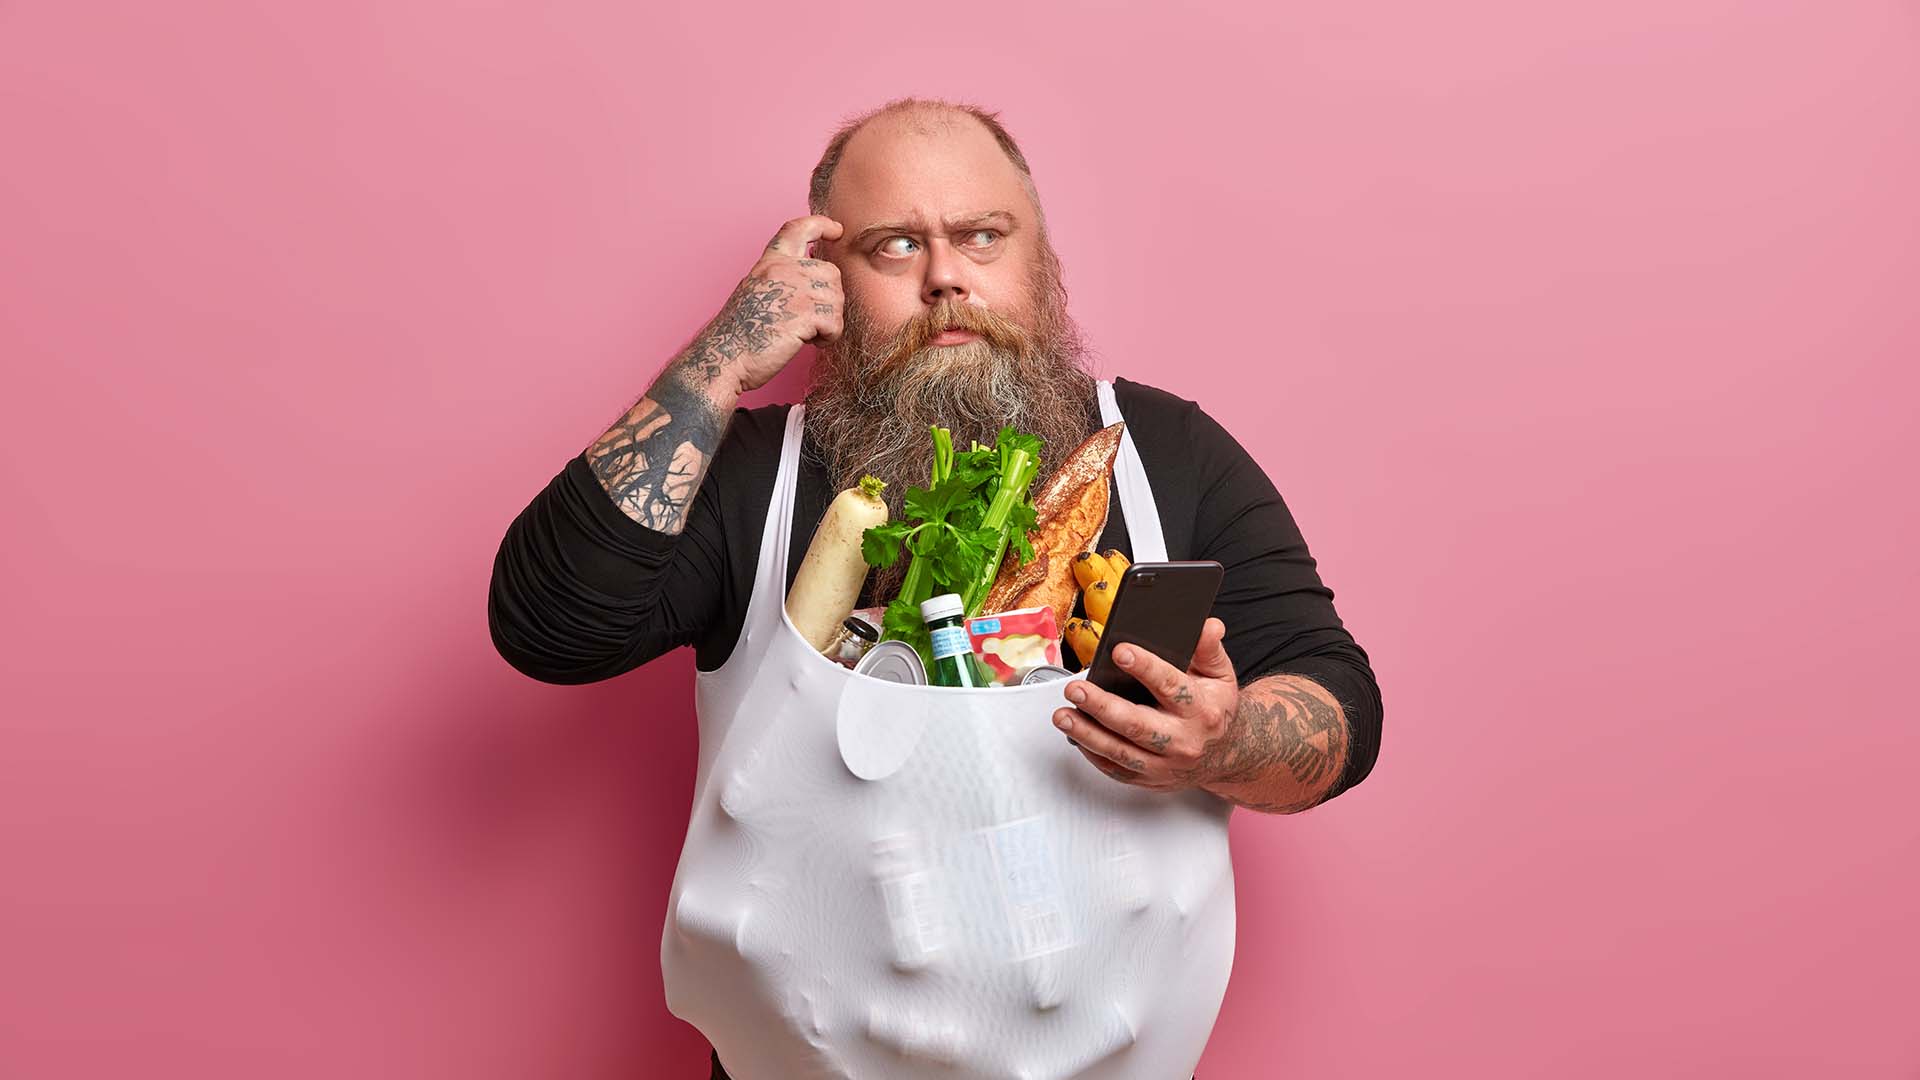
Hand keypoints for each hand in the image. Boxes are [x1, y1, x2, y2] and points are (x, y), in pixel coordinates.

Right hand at [683, 215, 844, 392]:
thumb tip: (813, 282)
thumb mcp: (756, 291)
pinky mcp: (803, 315)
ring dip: (829, 321)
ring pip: (836, 298)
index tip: (837, 230)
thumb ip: (782, 279)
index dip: (822, 225)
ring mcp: (794, 290)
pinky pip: (835, 322)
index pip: (797, 229)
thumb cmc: (739, 334)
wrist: (724, 357)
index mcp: (770, 263)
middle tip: (811, 320)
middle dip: (830, 299)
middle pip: (831, 272)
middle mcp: (783, 270)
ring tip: (808, 334)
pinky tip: (811, 343)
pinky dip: (829, 337)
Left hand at [1051, 618, 1237, 791]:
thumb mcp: (1219, 675)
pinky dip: (1093, 753)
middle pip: (1137, 724)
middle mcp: (1183, 740)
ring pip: (1121, 752)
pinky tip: (1076, 735)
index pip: (1169, 686)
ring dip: (1087, 734)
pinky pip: (1116, 769)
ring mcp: (1165, 764)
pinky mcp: (1151, 779)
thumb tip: (1209, 626)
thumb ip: (1209, 649)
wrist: (1227, 755)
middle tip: (1075, 689)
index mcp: (1200, 710)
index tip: (1119, 652)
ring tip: (1063, 715)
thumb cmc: (1214, 709)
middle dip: (1102, 706)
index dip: (1145, 668)